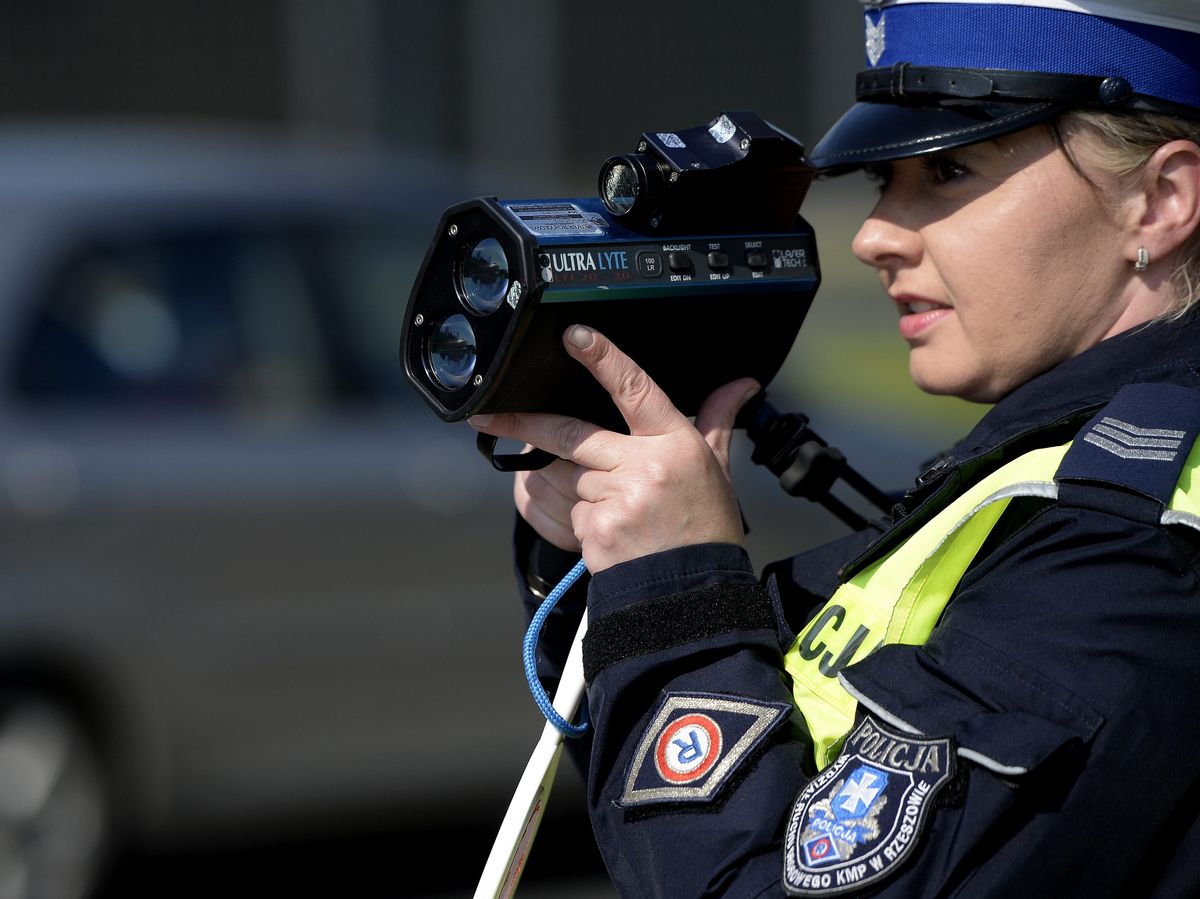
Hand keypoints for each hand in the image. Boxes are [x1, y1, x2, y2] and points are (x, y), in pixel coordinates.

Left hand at [470, 324, 759, 572]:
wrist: (696, 594)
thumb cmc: (705, 528)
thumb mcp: (716, 470)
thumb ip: (717, 420)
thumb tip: (741, 383)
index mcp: (675, 443)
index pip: (635, 389)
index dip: (603, 359)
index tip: (575, 335)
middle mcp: (646, 466)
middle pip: (571, 433)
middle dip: (525, 424)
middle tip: (488, 417)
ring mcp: (619, 499)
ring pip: (571, 477)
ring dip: (581, 490)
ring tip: (620, 511)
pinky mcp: (598, 530)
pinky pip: (572, 514)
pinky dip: (585, 522)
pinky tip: (613, 536)